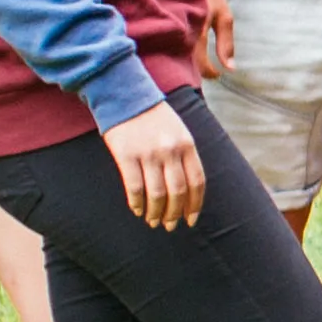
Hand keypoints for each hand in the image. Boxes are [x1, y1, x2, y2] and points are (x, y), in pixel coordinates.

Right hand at [103, 99, 206, 230]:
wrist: (125, 95)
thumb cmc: (153, 116)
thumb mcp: (178, 130)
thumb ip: (184, 155)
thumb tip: (187, 190)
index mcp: (187, 144)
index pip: (197, 182)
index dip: (195, 205)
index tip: (190, 220)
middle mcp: (170, 150)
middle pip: (177, 192)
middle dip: (174, 214)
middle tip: (169, 225)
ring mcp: (148, 153)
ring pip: (156, 194)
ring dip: (155, 212)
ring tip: (152, 221)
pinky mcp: (126, 155)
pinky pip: (135, 187)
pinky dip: (137, 203)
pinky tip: (137, 210)